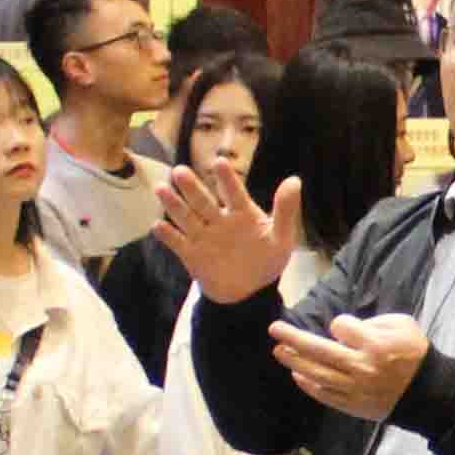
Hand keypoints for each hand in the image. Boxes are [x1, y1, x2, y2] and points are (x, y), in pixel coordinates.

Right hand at [157, 166, 304, 306]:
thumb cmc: (266, 259)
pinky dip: (168, 236)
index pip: (234, 192)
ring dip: (174, 204)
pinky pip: (178, 243)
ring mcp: (204, 236)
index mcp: (242, 213)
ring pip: (187, 217)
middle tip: (179, 171)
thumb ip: (286, 211)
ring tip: (161, 189)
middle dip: (192, 187)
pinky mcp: (192, 255)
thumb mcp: (282, 238)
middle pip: (203, 201)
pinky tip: (159, 226)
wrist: (248, 292)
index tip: (220, 162)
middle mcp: (219, 220)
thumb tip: (295, 179)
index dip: (227, 179)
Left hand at [271, 312, 427, 419]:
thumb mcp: (402, 325)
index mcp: (374, 345)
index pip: (341, 328)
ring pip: (317, 374)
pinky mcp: (353, 405)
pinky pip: (325, 395)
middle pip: (319, 351)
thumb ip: (372, 322)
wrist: (427, 393)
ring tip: (279, 351)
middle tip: (274, 330)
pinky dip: (308, 385)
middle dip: (293, 338)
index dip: (339, 325)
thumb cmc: (414, 354)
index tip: (342, 327)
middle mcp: (361, 367)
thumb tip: (343, 330)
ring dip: (294, 362)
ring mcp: (355, 389)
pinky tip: (297, 375)